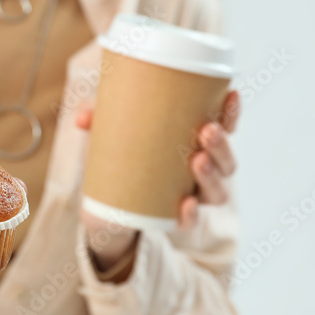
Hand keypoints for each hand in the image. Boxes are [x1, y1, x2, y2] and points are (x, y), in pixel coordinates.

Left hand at [76, 89, 240, 231]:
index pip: (225, 127)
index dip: (232, 112)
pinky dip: (191, 214)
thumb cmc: (123, 156)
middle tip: (207, 130)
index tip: (232, 94)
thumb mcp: (111, 134)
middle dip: (222, 145)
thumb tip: (82, 117)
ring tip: (198, 161)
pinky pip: (191, 220)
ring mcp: (194, 197)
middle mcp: (203, 171)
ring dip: (212, 175)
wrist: (109, 208)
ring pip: (218, 190)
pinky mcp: (176, 220)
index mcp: (195, 143)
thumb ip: (99, 122)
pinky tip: (186, 206)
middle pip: (227, 160)